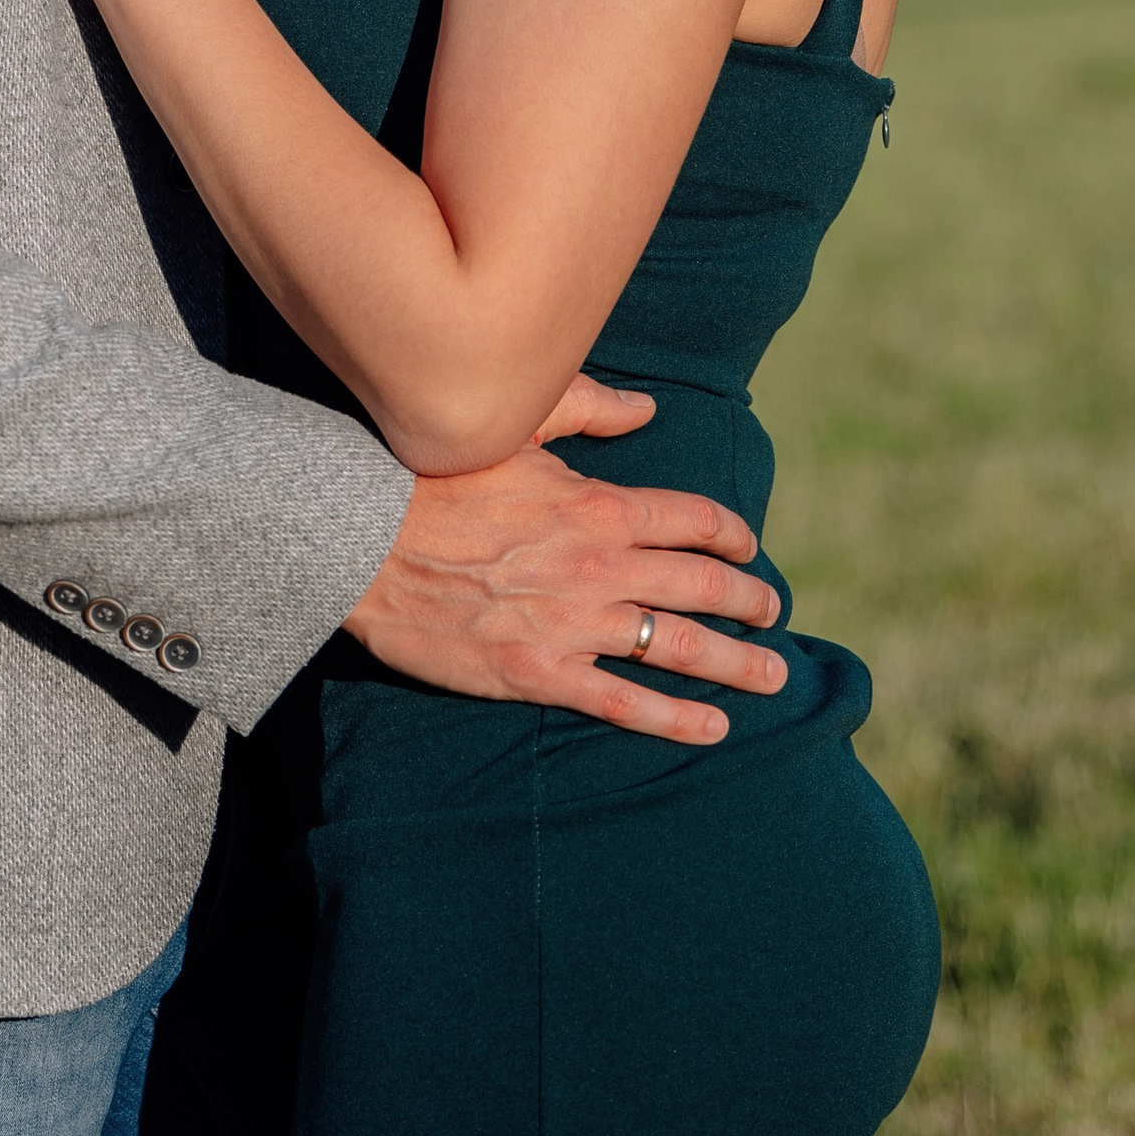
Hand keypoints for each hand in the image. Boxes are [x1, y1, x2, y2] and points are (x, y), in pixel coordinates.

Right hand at [344, 438, 785, 745]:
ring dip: (737, 663)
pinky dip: (676, 720)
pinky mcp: (539, 673)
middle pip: (704, 587)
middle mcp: (600, 567)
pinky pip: (624, 704)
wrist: (361, 540)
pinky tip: (713, 728)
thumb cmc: (433, 477)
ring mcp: (573, 624)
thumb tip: (647, 406)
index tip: (748, 548)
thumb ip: (587, 409)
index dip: (732, 535)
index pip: (693, 520)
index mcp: (598, 506)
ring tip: (772, 675)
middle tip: (773, 613)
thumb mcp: (515, 427)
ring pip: (680, 648)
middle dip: (750, 601)